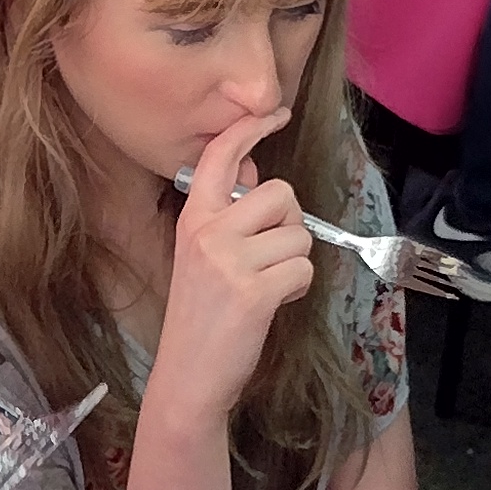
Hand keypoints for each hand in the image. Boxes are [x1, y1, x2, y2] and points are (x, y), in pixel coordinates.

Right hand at [143, 107, 313, 426]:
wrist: (188, 377)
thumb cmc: (201, 317)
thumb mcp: (201, 256)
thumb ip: (227, 214)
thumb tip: (255, 172)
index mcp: (193, 219)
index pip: (220, 157)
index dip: (250, 128)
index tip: (275, 112)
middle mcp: (208, 233)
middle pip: (280, 193)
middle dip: (289, 224)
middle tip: (266, 258)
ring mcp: (230, 262)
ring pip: (299, 234)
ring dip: (293, 262)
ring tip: (264, 287)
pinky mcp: (254, 292)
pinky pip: (303, 268)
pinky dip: (297, 288)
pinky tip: (272, 304)